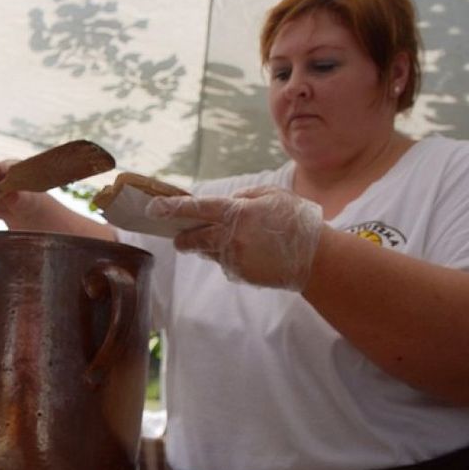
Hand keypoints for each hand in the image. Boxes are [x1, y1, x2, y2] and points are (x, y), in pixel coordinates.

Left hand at [147, 186, 324, 289]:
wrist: (315, 257)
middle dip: (183, 239)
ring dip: (209, 246)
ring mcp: (234, 258)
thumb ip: (244, 197)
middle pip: (192, 239)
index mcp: (236, 212)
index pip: (195, 209)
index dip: (171, 208)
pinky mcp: (240, 274)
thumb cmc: (296, 220)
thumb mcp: (271, 195)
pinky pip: (225, 263)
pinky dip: (230, 257)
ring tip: (233, 239)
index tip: (153, 208)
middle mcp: (230, 236)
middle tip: (180, 237)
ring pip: (208, 252)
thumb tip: (227, 202)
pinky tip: (250, 252)